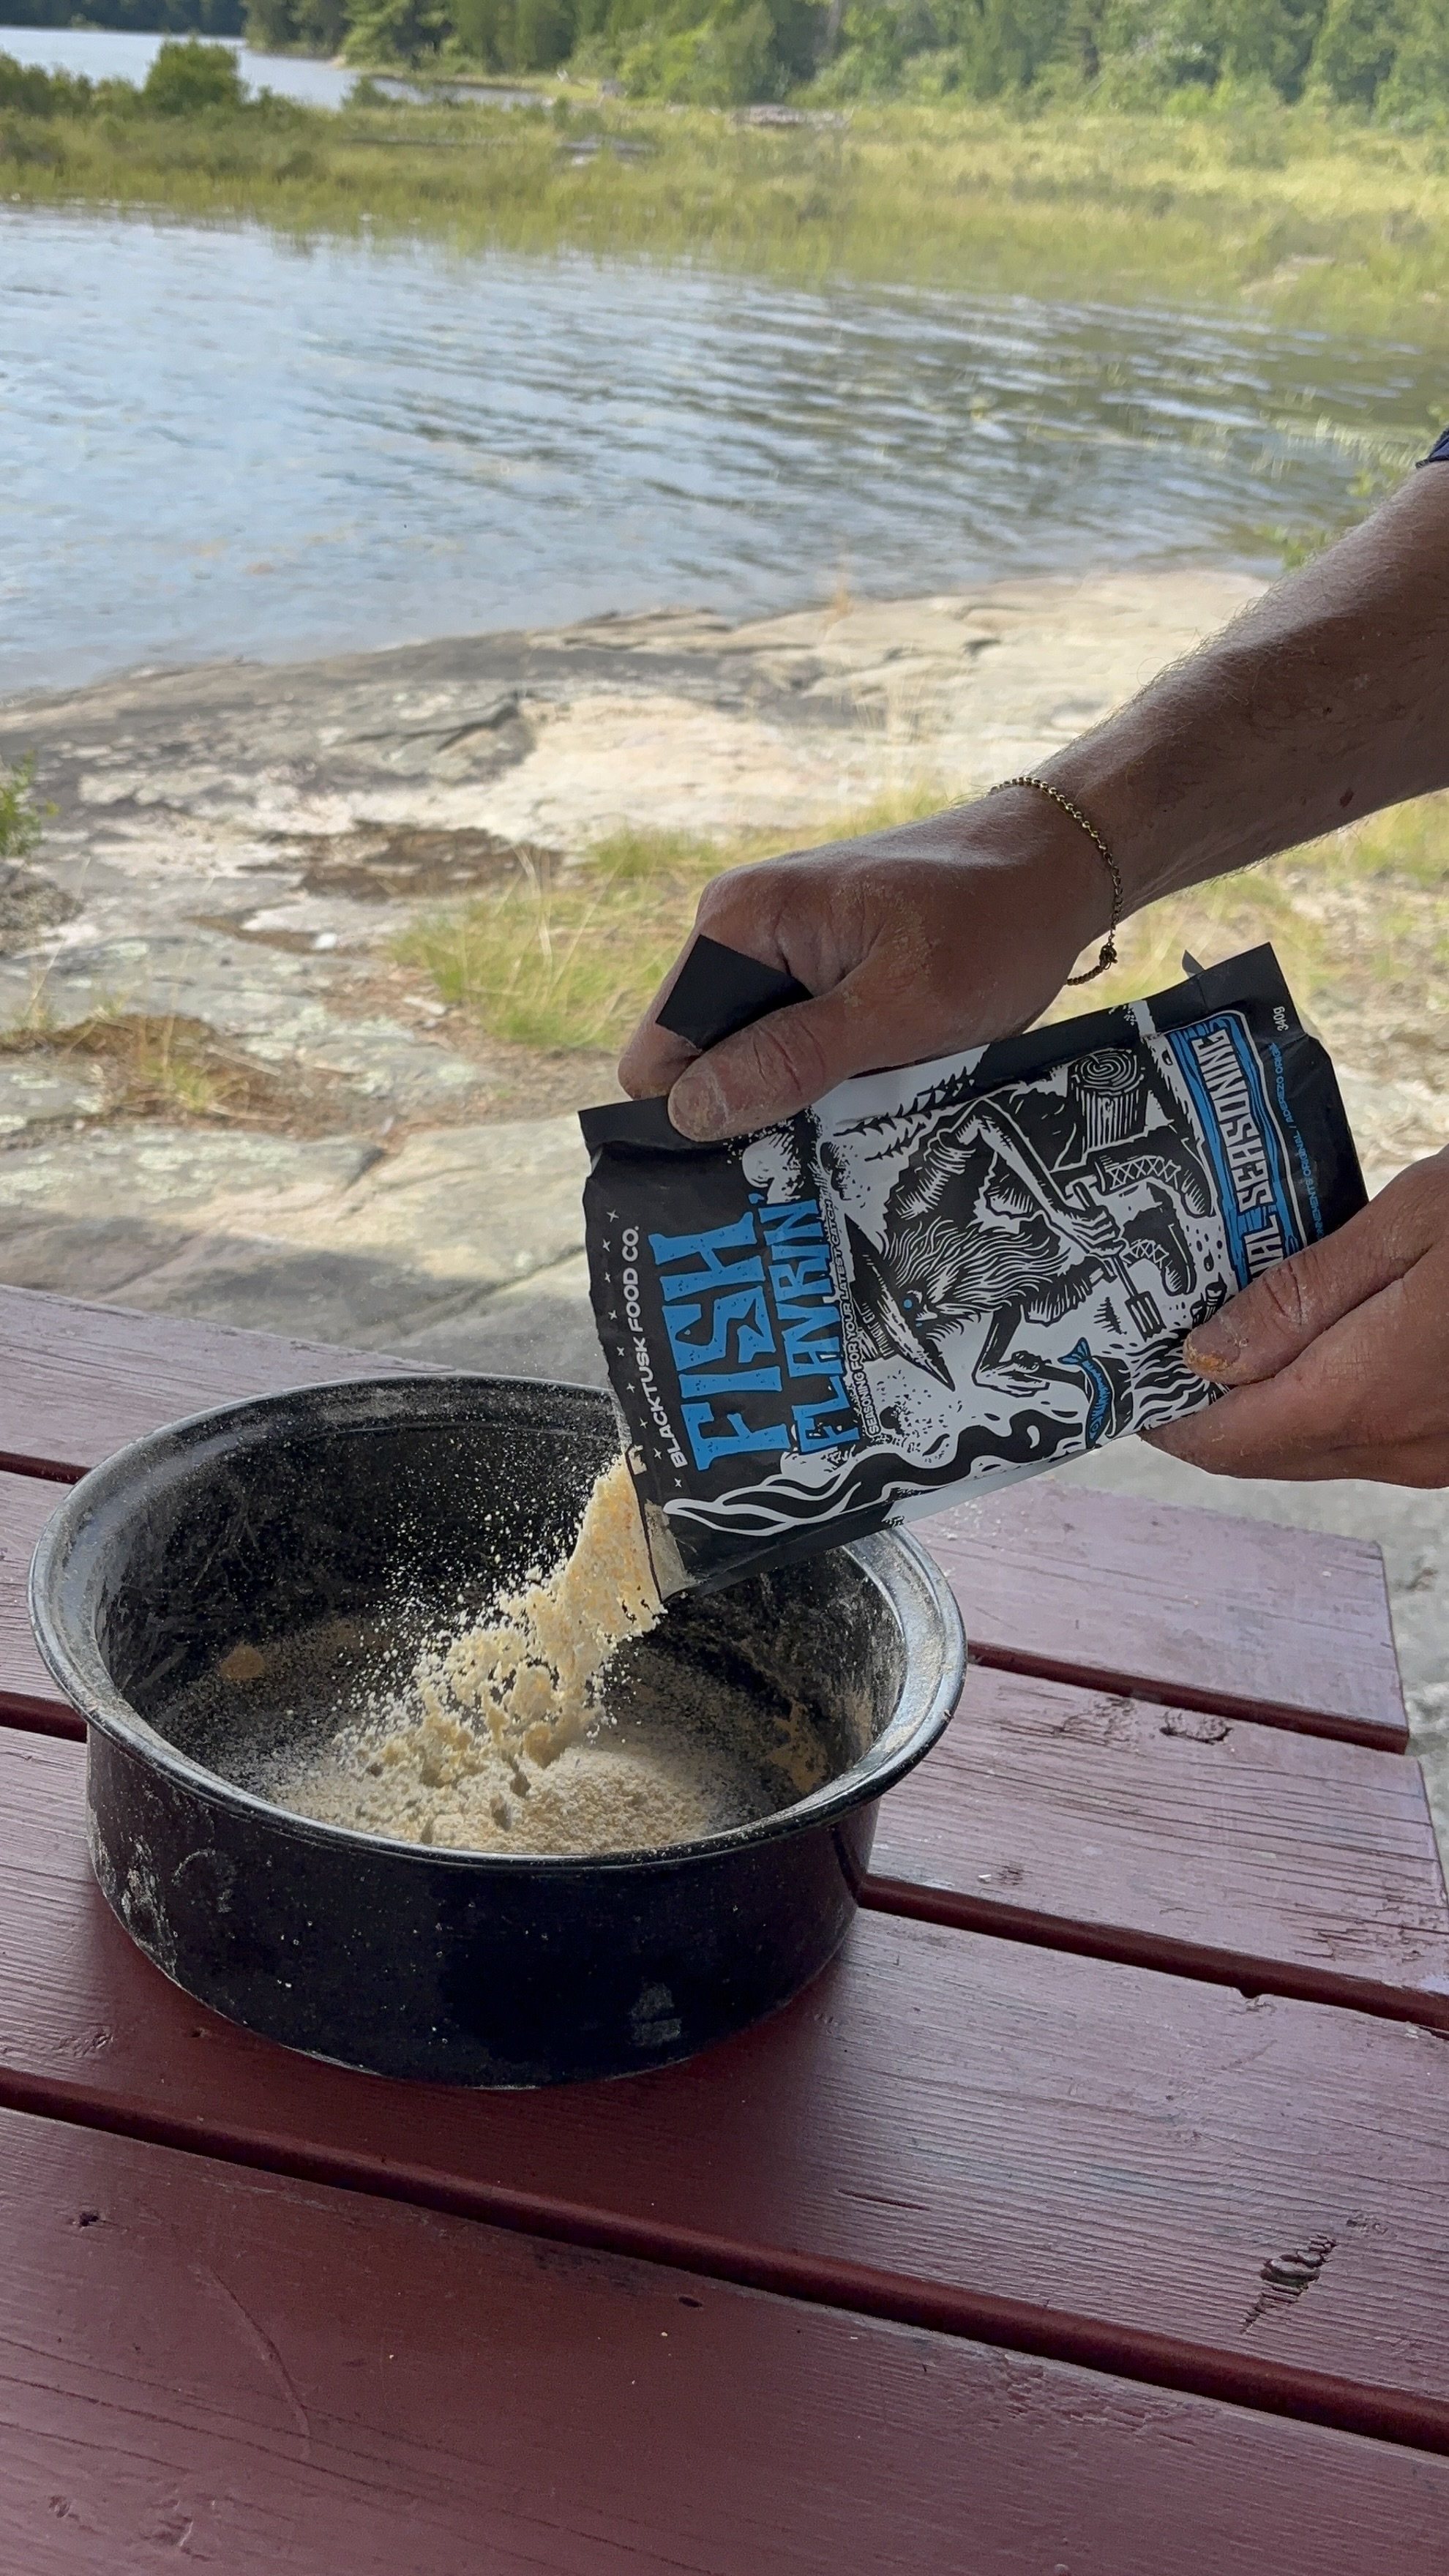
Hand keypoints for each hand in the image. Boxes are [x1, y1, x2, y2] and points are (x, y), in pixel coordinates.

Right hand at [617, 794, 1107, 1139]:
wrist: (1058, 864)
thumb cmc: (992, 924)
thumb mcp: (900, 1008)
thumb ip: (793, 1057)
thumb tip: (691, 1113)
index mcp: (739, 922)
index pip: (660, 1052)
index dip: (699, 1115)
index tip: (765, 1159)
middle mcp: (741, 928)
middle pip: (704, 1059)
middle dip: (756, 1107)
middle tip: (831, 1143)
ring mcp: (778, 947)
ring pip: (752, 1056)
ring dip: (800, 1094)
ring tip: (869, 1107)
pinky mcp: (815, 965)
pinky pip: (793, 1039)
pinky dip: (829, 1072)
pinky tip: (881, 1081)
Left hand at [1145, 1149, 1448, 1486]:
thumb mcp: (1409, 1222)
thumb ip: (1302, 1294)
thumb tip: (1208, 1353)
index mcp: (1365, 1396)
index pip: (1225, 1441)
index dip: (1165, 1415)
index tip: (1127, 1372)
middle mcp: (1400, 1447)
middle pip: (1266, 1453)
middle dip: (1209, 1407)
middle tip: (1172, 1339)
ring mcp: (1436, 1454)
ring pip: (1318, 1448)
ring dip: (1271, 1403)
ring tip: (1244, 1326)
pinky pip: (1370, 1437)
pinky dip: (1330, 1400)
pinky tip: (1327, 1337)